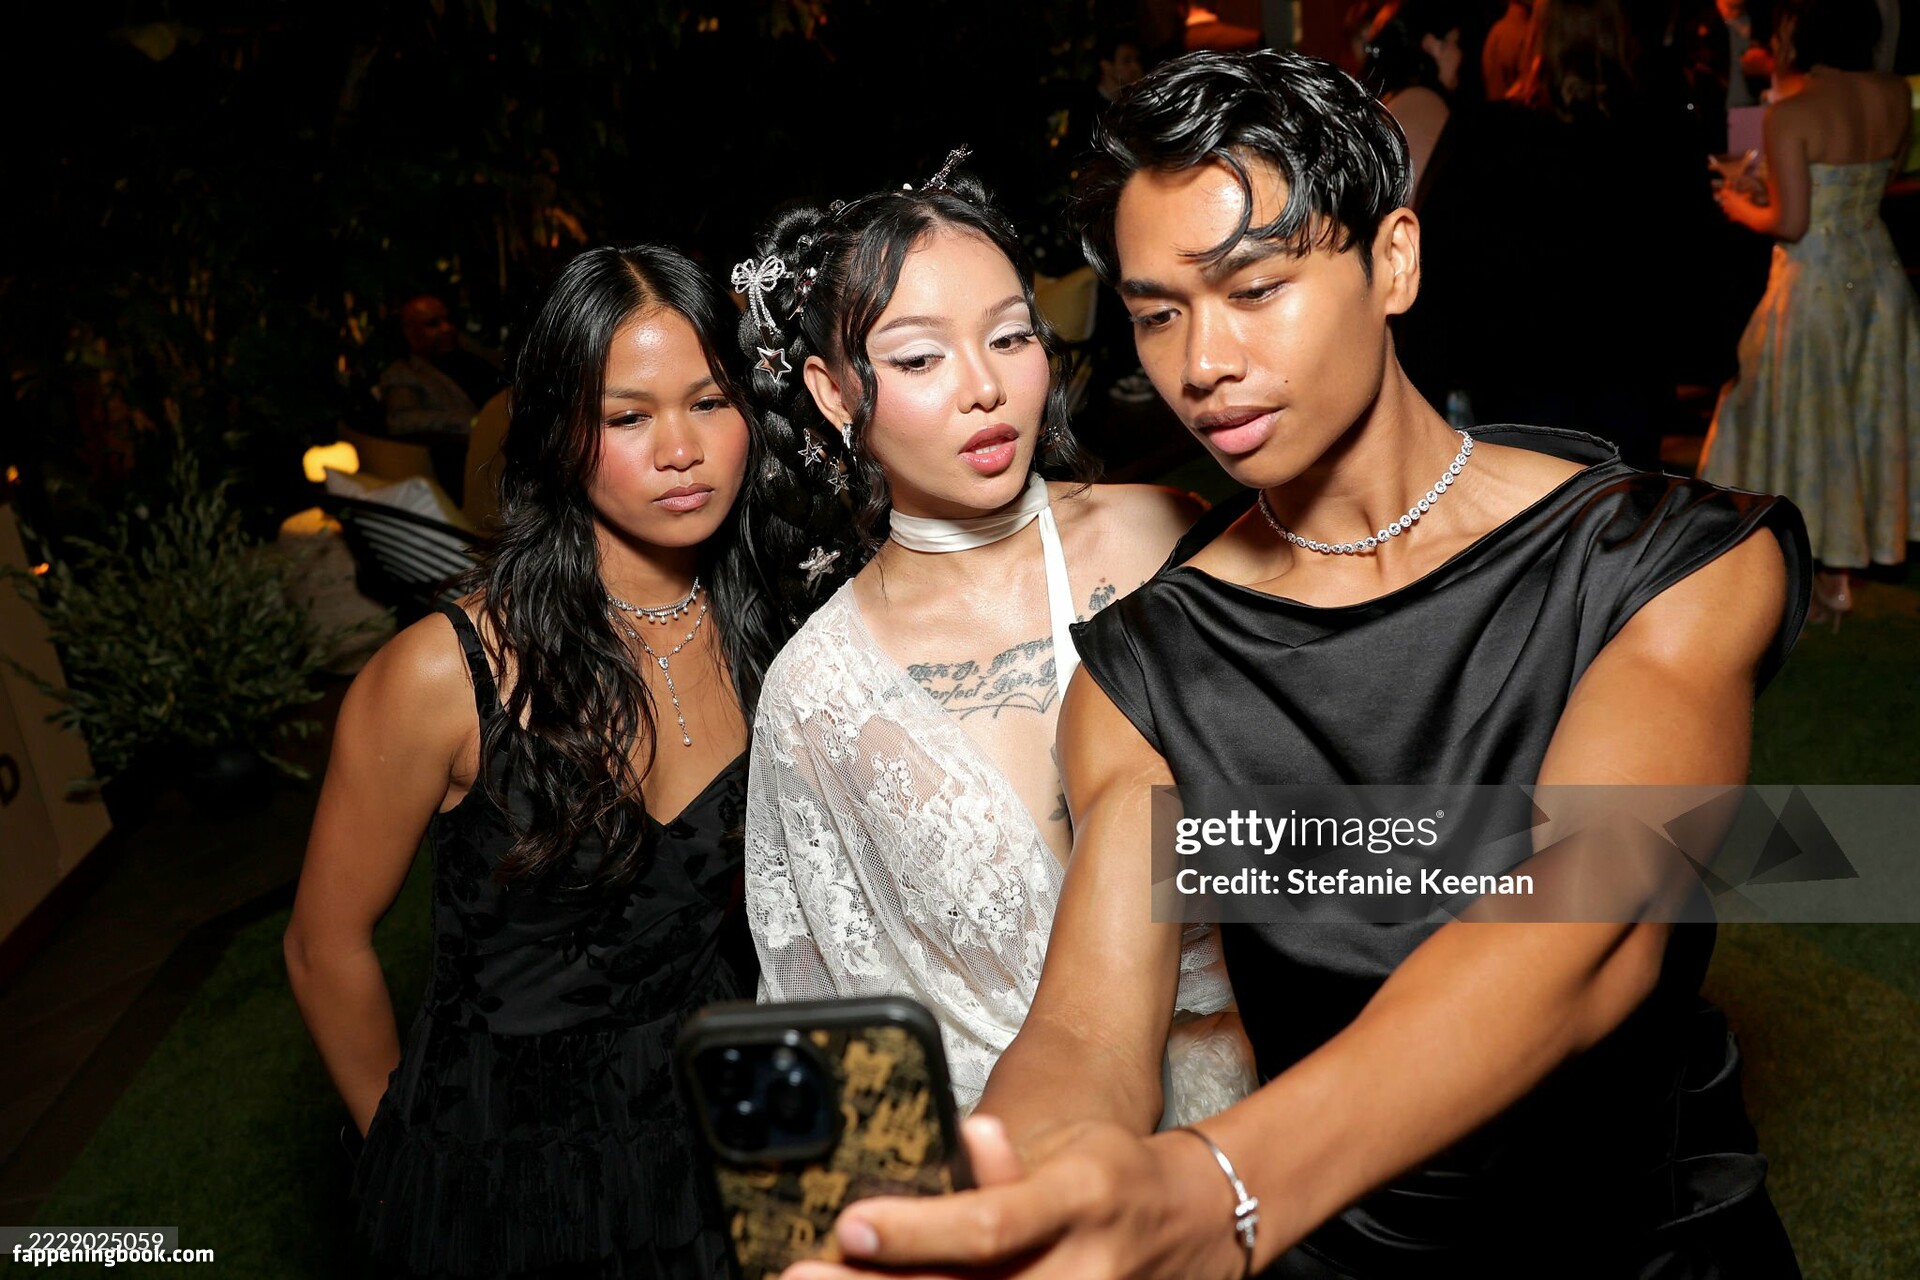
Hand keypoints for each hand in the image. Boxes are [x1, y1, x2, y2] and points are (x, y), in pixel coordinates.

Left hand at [780, 1117, 1247, 1279]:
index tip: (851, 1225)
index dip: (916, 1233)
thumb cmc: (1111, 1175)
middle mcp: (1084, 1271)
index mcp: (1077, 1201)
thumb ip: (1009, 1162)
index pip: (989, 1225)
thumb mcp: (1067, 1147)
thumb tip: (965, 1139)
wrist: (1195, 1223)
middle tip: (801, 1278)